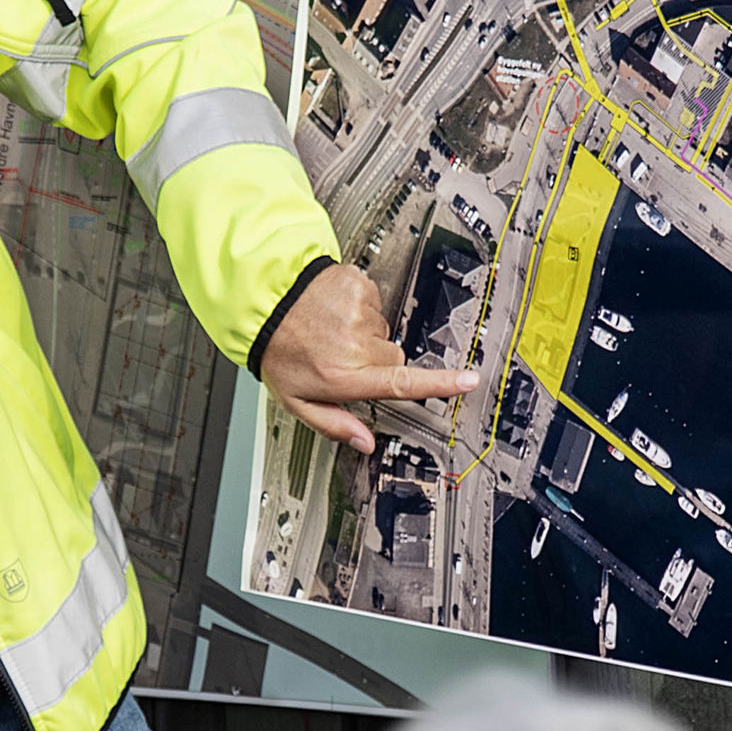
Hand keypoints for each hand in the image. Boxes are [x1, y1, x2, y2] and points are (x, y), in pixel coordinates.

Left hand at [259, 261, 477, 454]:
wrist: (263, 301)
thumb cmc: (280, 352)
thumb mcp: (298, 402)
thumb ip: (335, 425)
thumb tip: (365, 443)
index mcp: (345, 376)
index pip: (403, 383)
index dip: (441, 384)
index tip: (469, 382)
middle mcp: (356, 344)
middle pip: (394, 359)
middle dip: (376, 362)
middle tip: (342, 358)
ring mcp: (359, 313)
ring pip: (382, 332)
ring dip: (364, 334)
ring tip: (332, 332)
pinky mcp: (359, 286)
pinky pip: (373, 303)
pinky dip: (358, 308)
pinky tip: (334, 311)